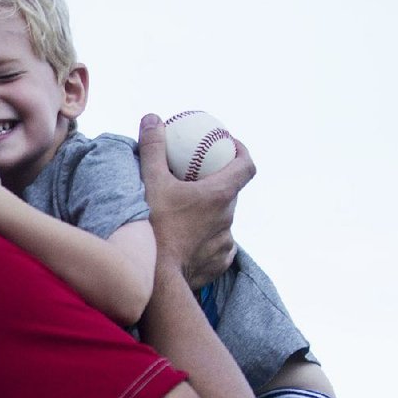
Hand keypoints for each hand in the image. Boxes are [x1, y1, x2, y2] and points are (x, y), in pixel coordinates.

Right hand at [137, 115, 254, 283]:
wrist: (157, 278)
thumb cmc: (154, 227)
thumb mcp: (150, 182)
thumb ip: (153, 148)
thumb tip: (152, 119)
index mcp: (220, 194)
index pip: (246, 165)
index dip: (242, 151)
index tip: (229, 146)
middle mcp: (228, 218)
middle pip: (231, 193)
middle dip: (218, 183)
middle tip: (197, 179)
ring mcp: (225, 243)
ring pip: (223, 221)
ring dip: (210, 214)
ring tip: (188, 213)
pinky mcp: (219, 263)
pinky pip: (218, 246)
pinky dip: (207, 239)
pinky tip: (190, 240)